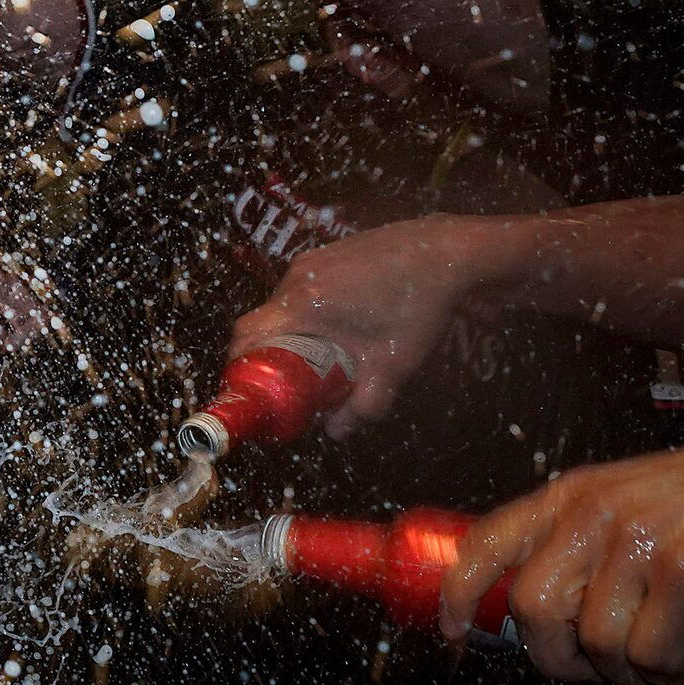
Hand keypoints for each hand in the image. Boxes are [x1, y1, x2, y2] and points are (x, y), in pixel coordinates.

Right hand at [229, 213, 533, 432]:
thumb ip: (365, 403)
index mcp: (301, 305)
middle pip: (262, 321)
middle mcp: (295, 278)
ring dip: (290, 331)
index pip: (245, 334)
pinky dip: (306, 312)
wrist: (444, 251)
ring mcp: (309, 261)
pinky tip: (339, 324)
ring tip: (319, 354)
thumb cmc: (416, 306)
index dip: (239, 362)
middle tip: (290, 379)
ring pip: (281, 304)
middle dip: (269, 353)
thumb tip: (336, 433)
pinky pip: (299, 288)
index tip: (251, 386)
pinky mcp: (324, 253)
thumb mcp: (392, 364)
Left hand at [441, 440, 683, 684]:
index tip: (454, 630)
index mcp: (570, 497)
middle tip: (589, 670)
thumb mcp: (628, 503)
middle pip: (532, 606)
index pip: (487, 541)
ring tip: (649, 674)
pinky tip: (681, 675)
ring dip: (621, 675)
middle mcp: (591, 515)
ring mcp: (635, 541)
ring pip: (593, 640)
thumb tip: (554, 609)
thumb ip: (585, 540)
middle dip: (555, 657)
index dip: (459, 593)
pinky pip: (649, 651)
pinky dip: (664, 679)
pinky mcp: (683, 570)